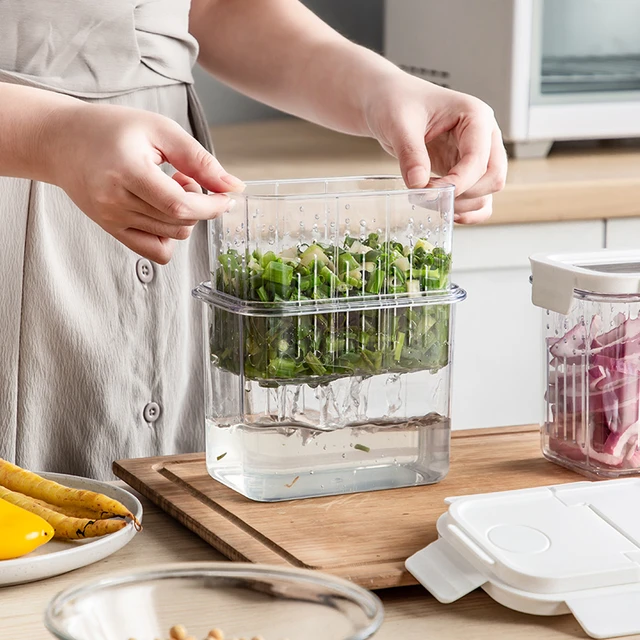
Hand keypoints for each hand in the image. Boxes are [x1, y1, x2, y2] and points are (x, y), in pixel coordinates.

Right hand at [44, 103, 243, 262]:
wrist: (62, 141)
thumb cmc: (112, 129)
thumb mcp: (160, 130)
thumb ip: (199, 159)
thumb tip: (234, 186)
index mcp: (127, 171)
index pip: (180, 205)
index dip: (211, 206)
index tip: (226, 197)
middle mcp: (116, 201)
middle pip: (179, 221)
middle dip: (199, 205)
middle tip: (185, 177)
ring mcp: (112, 220)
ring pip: (171, 236)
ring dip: (185, 216)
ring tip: (168, 187)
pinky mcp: (112, 230)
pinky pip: (155, 251)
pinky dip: (170, 236)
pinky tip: (162, 211)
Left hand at [362, 73, 507, 223]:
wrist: (388, 103)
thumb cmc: (396, 102)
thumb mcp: (399, 124)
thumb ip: (410, 154)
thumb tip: (418, 185)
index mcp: (475, 116)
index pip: (479, 160)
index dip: (457, 183)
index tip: (429, 191)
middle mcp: (483, 136)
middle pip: (493, 178)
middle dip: (462, 195)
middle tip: (429, 196)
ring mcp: (478, 154)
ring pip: (488, 192)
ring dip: (462, 205)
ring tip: (428, 200)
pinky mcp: (465, 170)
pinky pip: (479, 198)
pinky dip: (467, 211)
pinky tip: (445, 212)